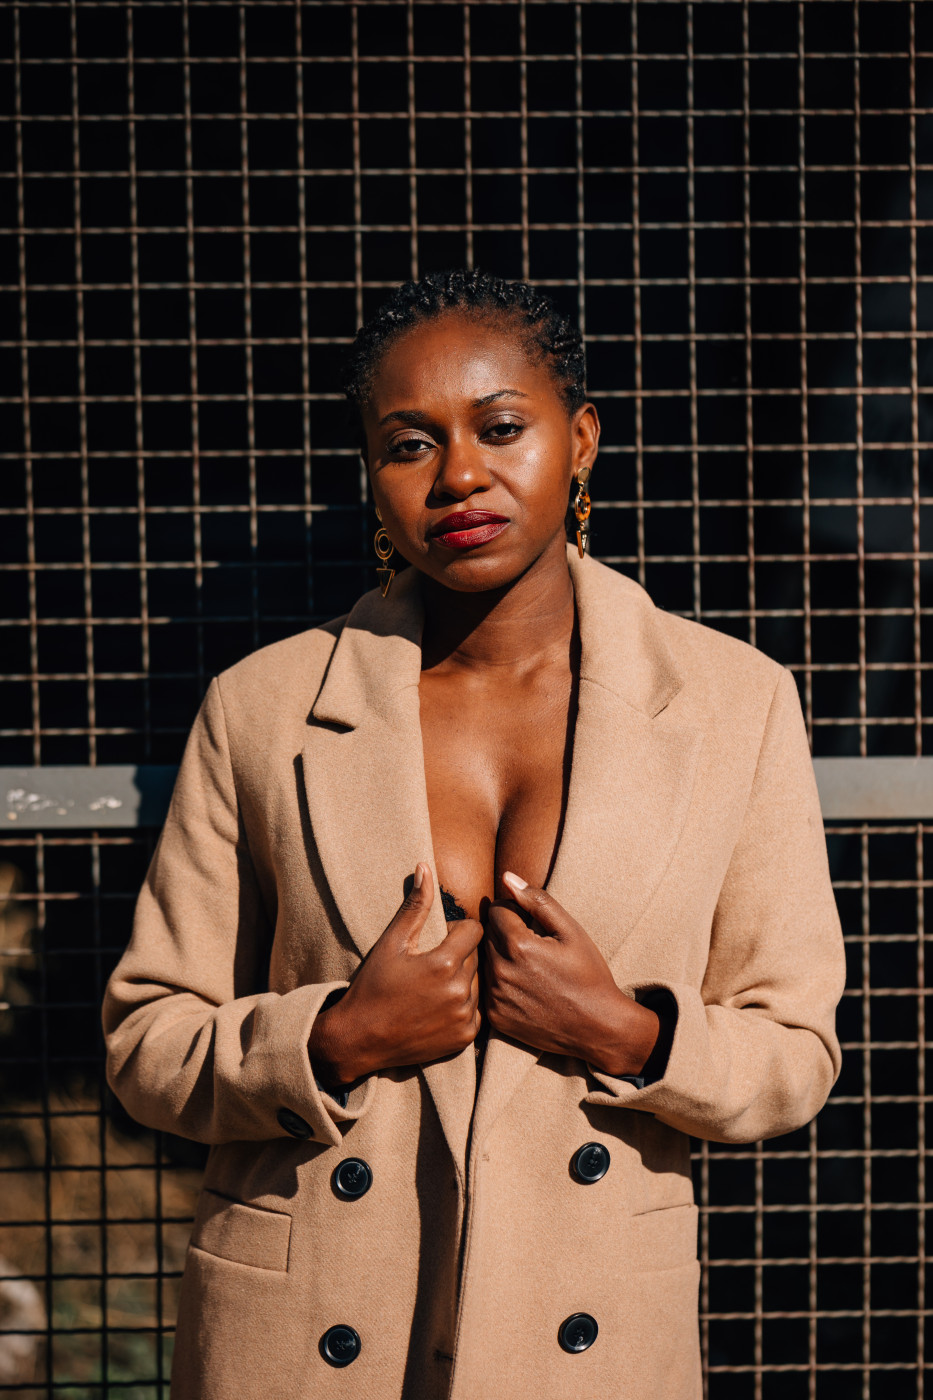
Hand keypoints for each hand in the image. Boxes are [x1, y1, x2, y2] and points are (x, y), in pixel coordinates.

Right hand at [308, 863, 482, 1084]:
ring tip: (433, 987)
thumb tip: (425, 866)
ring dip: (462, 980)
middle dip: (459, 955)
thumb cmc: (373, 986)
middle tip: (430, 964)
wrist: (359, 1039)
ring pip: (477, 983)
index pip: (474, 930)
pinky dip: (462, 1007)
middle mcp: (459, 991)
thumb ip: (415, 905)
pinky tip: (438, 1007)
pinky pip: (476, 1010)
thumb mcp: (392, 942)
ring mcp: (464, 1017)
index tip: (437, 940)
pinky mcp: (464, 1038)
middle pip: (477, 956)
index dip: (456, 931)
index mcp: (444, 963)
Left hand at [483, 872, 659, 1077]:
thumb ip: (538, 900)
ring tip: (529, 967)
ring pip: (484, 960)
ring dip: (500, 957)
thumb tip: (507, 877)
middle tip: (532, 945)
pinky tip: (525, 988)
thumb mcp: (571, 931)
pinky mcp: (494, 1017)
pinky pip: (487, 988)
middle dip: (505, 932)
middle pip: (488, 934)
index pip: (496, 910)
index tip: (531, 922)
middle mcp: (500, 972)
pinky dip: (500, 983)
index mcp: (518, 945)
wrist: (598, 1026)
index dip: (514, 911)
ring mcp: (495, 997)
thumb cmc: (588, 975)